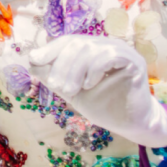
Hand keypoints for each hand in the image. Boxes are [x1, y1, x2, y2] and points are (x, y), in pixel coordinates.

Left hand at [28, 35, 166, 147]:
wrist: (129, 124)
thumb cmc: (101, 106)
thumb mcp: (70, 90)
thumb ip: (53, 76)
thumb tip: (31, 62)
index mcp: (93, 49)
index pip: (68, 41)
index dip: (50, 49)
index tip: (34, 60)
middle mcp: (108, 45)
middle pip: (78, 43)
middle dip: (62, 64)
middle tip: (57, 86)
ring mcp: (123, 52)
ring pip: (91, 48)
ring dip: (75, 70)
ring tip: (70, 91)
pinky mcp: (134, 62)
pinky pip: (110, 56)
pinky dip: (94, 69)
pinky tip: (89, 85)